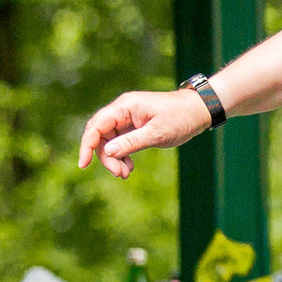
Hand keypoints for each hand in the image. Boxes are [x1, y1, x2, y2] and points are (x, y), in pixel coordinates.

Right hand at [78, 88, 213, 176]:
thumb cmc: (180, 118)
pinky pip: (120, 142)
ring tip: (126, 174)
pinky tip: (130, 167)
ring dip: (114, 159)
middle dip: (106, 157)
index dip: (87, 145)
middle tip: (120, 174)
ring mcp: (127, 118)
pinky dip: (122, 156)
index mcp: (125, 106)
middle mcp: (122, 111)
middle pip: (100, 136)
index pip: (96, 126)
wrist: (198, 111)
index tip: (83, 164)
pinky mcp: (134, 126)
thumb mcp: (156, 133)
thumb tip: (107, 151)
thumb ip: (131, 142)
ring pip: (109, 141)